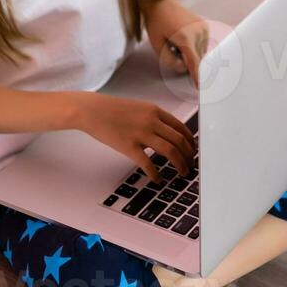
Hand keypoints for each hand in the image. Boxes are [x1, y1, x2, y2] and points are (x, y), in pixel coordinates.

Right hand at [75, 92, 195, 181]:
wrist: (93, 110)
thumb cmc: (113, 109)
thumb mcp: (139, 108)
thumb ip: (154, 118)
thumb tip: (167, 134)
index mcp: (155, 111)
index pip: (181, 128)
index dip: (191, 141)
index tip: (193, 150)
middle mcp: (152, 121)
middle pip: (179, 141)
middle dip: (189, 155)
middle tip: (191, 165)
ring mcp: (141, 134)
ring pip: (170, 151)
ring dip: (180, 164)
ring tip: (182, 173)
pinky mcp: (129, 146)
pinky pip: (148, 163)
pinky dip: (156, 174)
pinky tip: (158, 179)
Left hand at [155, 19, 210, 88]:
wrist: (161, 2)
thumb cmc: (156, 22)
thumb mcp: (157, 45)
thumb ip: (170, 61)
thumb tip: (183, 67)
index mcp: (186, 38)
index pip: (194, 63)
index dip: (197, 76)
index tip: (200, 87)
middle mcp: (198, 33)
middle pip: (197, 59)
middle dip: (187, 60)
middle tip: (172, 48)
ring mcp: (203, 28)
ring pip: (200, 53)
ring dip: (190, 53)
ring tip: (177, 41)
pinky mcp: (204, 26)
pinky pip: (202, 44)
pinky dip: (194, 46)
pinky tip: (183, 37)